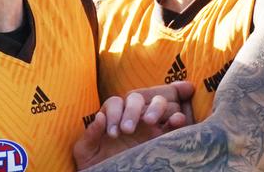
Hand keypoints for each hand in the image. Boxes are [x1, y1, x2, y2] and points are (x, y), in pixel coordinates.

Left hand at [74, 81, 193, 168]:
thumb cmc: (96, 164)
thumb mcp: (86, 152)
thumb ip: (90, 135)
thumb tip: (100, 117)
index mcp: (112, 116)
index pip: (115, 103)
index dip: (114, 114)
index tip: (113, 134)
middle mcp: (131, 116)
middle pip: (136, 98)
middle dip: (132, 109)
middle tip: (127, 130)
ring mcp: (149, 125)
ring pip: (157, 102)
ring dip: (155, 107)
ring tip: (149, 122)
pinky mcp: (162, 137)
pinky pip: (174, 122)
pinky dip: (178, 118)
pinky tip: (176, 121)